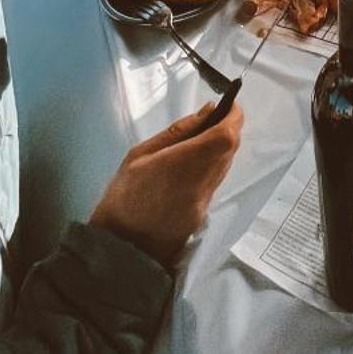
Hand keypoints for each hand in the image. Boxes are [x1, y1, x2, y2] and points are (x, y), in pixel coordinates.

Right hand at [89, 99, 243, 267]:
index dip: (233, 116)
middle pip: (230, 150)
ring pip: (225, 166)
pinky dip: (211, 168)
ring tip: (199, 141)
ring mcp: (205, 203)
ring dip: (220, 149)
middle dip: (228, 129)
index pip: (226, 135)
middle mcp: (201, 184)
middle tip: (211, 120)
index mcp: (183, 164)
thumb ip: (178, 132)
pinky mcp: (203, 216)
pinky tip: (192, 166)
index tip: (227, 105)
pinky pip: (215, 182)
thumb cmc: (123, 195)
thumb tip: (209, 110)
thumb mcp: (140, 154)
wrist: (119, 248)